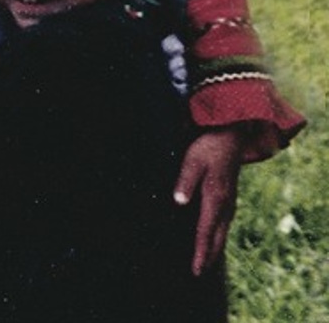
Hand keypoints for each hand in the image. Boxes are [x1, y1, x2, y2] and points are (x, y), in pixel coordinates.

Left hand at [176, 126, 245, 274]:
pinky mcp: (229, 197)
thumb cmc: (208, 148)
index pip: (205, 230)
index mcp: (215, 197)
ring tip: (205, 262)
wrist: (230, 136)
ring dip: (214, 247)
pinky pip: (224, 223)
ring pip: (222, 231)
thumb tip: (179, 202)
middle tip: (198, 273)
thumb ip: (185, 182)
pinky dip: (218, 235)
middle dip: (208, 256)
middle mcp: (226, 204)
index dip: (200, 250)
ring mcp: (230, 201)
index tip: (196, 267)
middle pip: (217, 237)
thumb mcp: (192, 161)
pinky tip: (213, 239)